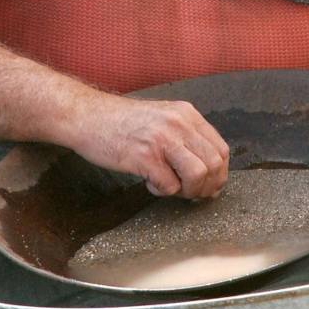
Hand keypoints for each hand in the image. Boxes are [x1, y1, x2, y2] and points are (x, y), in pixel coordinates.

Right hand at [72, 93, 229, 198]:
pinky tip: (148, 182)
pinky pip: (169, 185)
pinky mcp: (144, 157)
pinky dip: (161, 191)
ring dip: (188, 191)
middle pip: (213, 165)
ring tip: (172, 188)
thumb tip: (209, 173)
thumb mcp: (163, 118)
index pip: (221, 149)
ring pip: (198, 175)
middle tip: (192, 194)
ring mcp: (162, 140)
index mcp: (187, 114)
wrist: (88, 116)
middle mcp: (179, 124)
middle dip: (207, 187)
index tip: (209, 186)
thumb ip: (185, 138)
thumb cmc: (123, 122)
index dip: (219, 174)